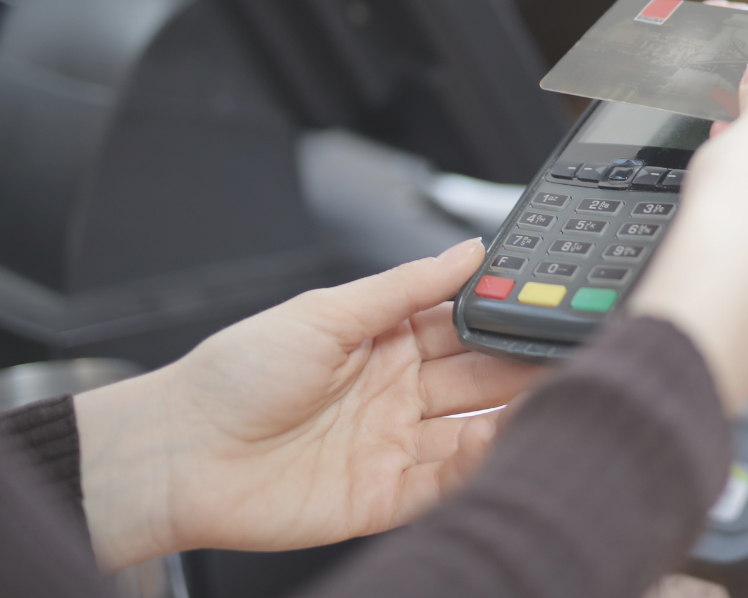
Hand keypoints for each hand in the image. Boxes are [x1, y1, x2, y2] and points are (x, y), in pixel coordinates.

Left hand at [74, 241, 540, 569]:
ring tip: (550, 396)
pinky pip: (447, 481)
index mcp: (384, 342)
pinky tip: (503, 442)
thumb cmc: (234, 376)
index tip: (544, 302)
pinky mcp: (387, 498)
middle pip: (479, 377)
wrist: (180, 454)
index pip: (463, 324)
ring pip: (474, 429)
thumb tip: (468, 250)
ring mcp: (394, 445)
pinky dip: (480, 464)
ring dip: (513, 414)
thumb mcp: (325, 312)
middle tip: (567, 351)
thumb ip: (405, 287)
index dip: (503, 314)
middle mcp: (397, 393)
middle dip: (523, 363)